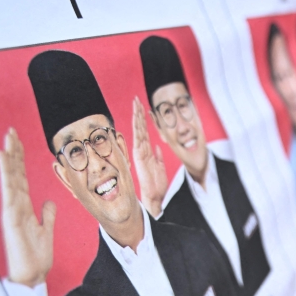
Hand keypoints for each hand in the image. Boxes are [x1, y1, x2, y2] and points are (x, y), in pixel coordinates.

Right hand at [0, 128, 54, 287]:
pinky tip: (4, 158)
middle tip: (12, 131)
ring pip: (10, 178)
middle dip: (13, 152)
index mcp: (24, 206)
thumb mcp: (46, 230)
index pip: (21, 177)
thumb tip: (49, 202)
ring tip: (7, 139)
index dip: (20, 159)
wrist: (32, 275)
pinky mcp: (11, 216)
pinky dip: (6, 173)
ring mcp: (12, 210)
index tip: (19, 141)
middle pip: (14, 173)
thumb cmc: (36, 256)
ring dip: (9, 158)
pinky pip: (9, 190)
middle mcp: (15, 205)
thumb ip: (47, 215)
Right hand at [131, 96, 166, 216]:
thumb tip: (157, 147)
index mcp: (147, 151)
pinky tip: (137, 118)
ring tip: (135, 103)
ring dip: (137, 116)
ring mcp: (139, 152)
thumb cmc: (157, 184)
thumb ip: (158, 156)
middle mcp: (141, 150)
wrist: (154, 196)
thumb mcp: (160, 167)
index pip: (144, 131)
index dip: (143, 119)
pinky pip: (138, 138)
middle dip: (138, 113)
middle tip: (136, 99)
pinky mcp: (139, 155)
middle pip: (139, 127)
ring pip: (138, 130)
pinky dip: (137, 128)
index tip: (142, 107)